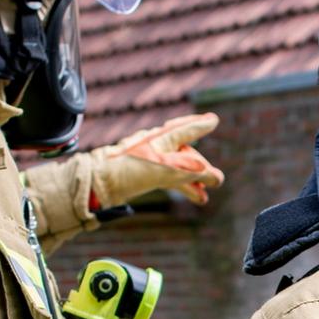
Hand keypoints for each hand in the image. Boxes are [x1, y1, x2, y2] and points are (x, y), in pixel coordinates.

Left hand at [93, 113, 225, 206]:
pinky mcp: (144, 175)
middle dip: (202, 168)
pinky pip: (170, 179)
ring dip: (194, 182)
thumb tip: (217, 178)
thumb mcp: (169, 170)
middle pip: (186, 154)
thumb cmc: (134, 170)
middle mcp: (158, 146)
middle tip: (216, 180)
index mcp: (163, 138)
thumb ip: (195, 173)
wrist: (101, 183)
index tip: (213, 120)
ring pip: (179, 169)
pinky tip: (195, 196)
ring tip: (205, 197)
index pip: (187, 129)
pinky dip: (183, 187)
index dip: (201, 126)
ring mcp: (151, 160)